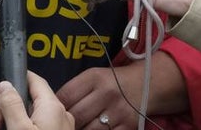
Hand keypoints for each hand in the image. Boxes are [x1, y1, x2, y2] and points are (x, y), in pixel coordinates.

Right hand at [0, 71, 74, 129]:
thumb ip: (11, 106)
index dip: (16, 80)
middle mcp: (61, 115)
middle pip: (31, 100)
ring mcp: (61, 128)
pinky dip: (26, 128)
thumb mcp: (19, 129)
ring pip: (34, 116)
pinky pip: (40, 126)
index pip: (34, 80)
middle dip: (11, 107)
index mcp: (53, 107)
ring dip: (16, 120)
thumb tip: (5, 85)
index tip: (1, 87)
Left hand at [57, 56, 185, 129]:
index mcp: (95, 77)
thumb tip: (53, 106)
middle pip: (75, 116)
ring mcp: (118, 112)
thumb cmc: (114, 82)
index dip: (56, 106)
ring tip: (77, 128)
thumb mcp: (95, 76)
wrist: (147, 84)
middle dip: (67, 122)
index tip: (52, 111)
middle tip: (62, 124)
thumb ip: (76, 89)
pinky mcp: (127, 126)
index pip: (66, 95)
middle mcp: (107, 93)